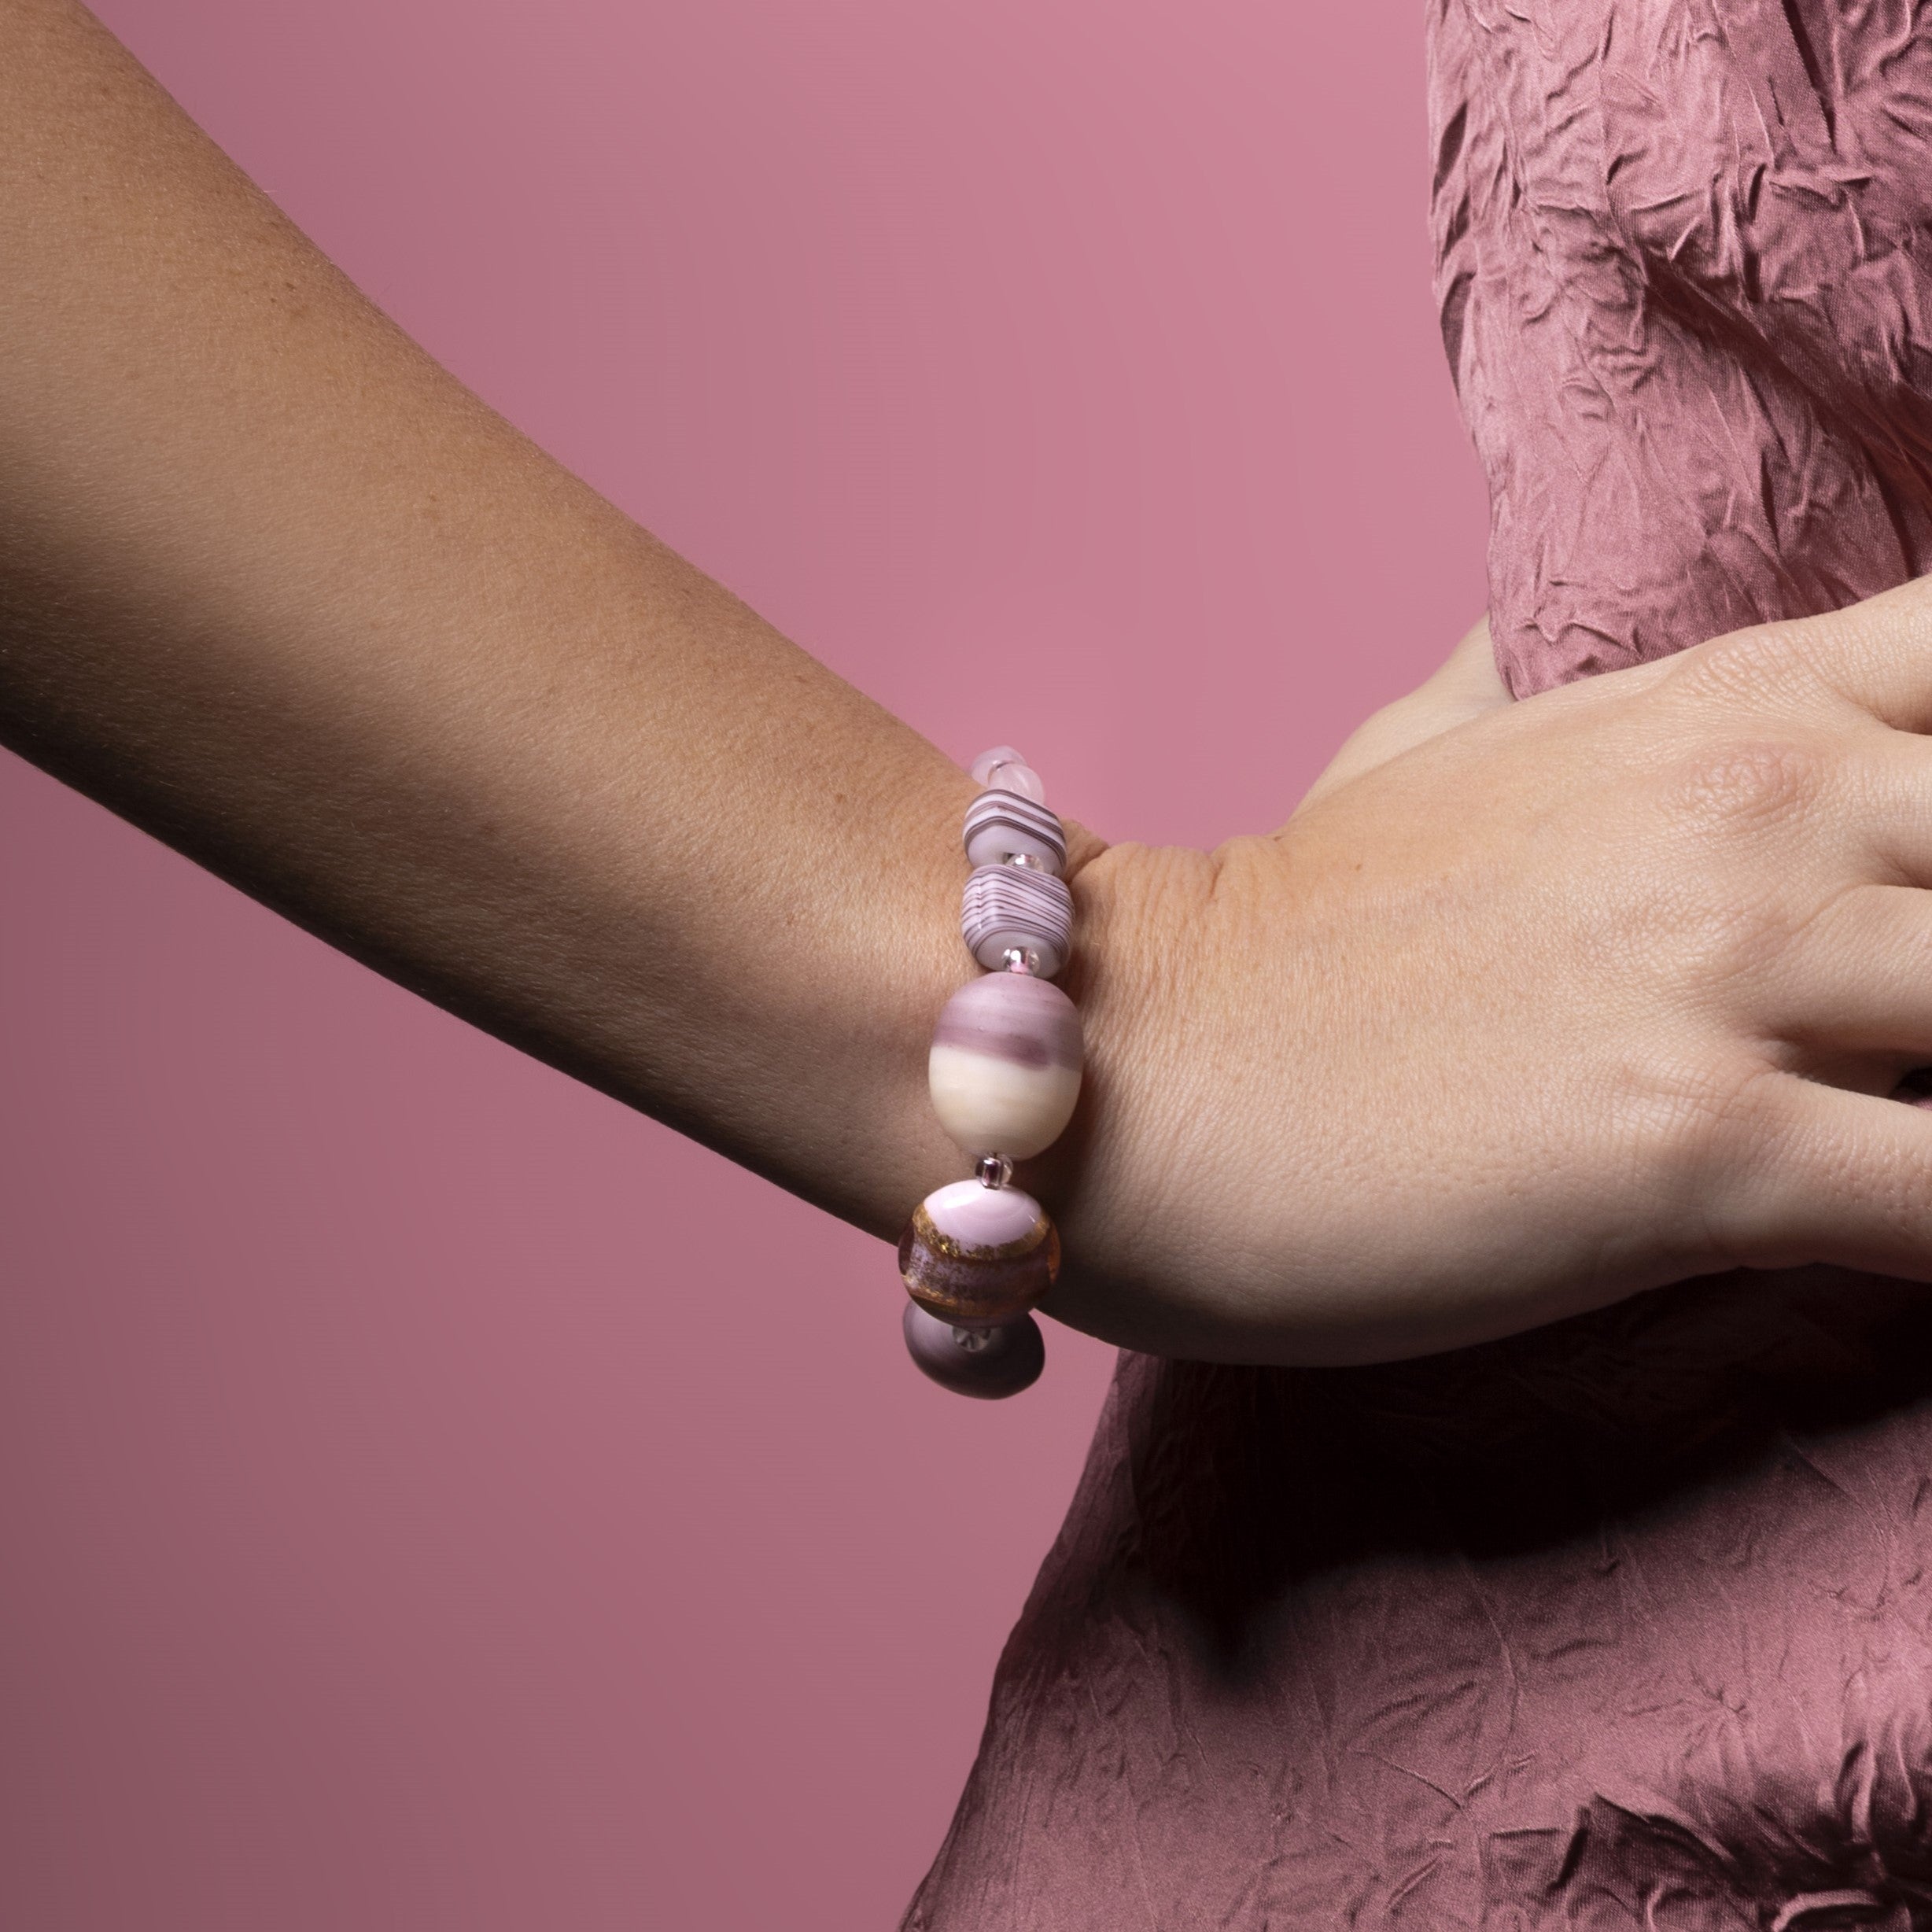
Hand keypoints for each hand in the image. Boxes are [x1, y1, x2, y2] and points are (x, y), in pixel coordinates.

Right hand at [1046, 579, 1931, 1363]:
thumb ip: (1508, 676)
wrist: (1136, 1067)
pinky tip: (1908, 1254)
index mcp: (1733, 705)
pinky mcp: (1698, 1153)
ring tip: (1904, 1130)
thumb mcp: (1410, 749)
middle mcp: (1766, 807)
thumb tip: (1511, 618)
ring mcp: (1735, 971)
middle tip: (1927, 1033)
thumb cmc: (1282, 931)